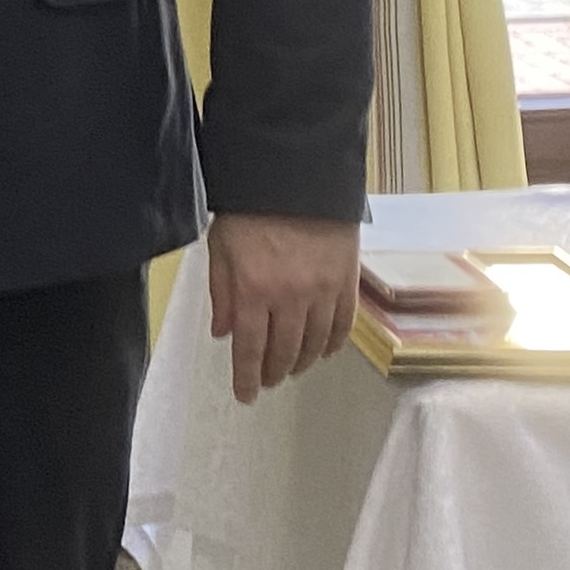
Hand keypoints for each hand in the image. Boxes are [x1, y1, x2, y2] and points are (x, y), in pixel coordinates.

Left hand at [207, 212, 360, 404]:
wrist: (295, 173)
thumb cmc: (250, 207)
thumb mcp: (221, 247)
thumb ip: (222, 293)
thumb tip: (223, 334)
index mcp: (253, 290)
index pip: (250, 349)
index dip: (247, 378)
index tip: (245, 396)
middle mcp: (290, 297)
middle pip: (285, 351)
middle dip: (273, 372)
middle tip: (267, 381)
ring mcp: (323, 290)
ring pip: (316, 343)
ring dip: (303, 362)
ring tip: (293, 369)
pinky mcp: (348, 279)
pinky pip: (344, 323)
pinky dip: (335, 343)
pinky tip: (326, 351)